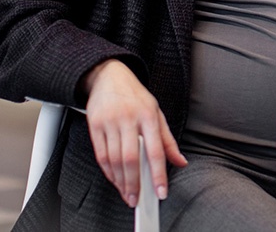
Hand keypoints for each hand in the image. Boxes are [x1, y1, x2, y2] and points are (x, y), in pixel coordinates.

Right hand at [82, 59, 187, 206]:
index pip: (156, 149)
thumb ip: (167, 140)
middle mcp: (129, 118)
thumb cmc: (135, 96)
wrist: (109, 76)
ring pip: (114, 159)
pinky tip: (115, 178)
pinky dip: (108, 171)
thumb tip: (180, 161)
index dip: (158, 173)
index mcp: (148, 115)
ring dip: (120, 180)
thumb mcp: (157, 112)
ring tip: (127, 192)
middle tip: (137, 198)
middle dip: (134, 183)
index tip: (161, 191)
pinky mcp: (94, 125)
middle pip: (131, 158)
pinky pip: (100, 154)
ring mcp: (110, 122)